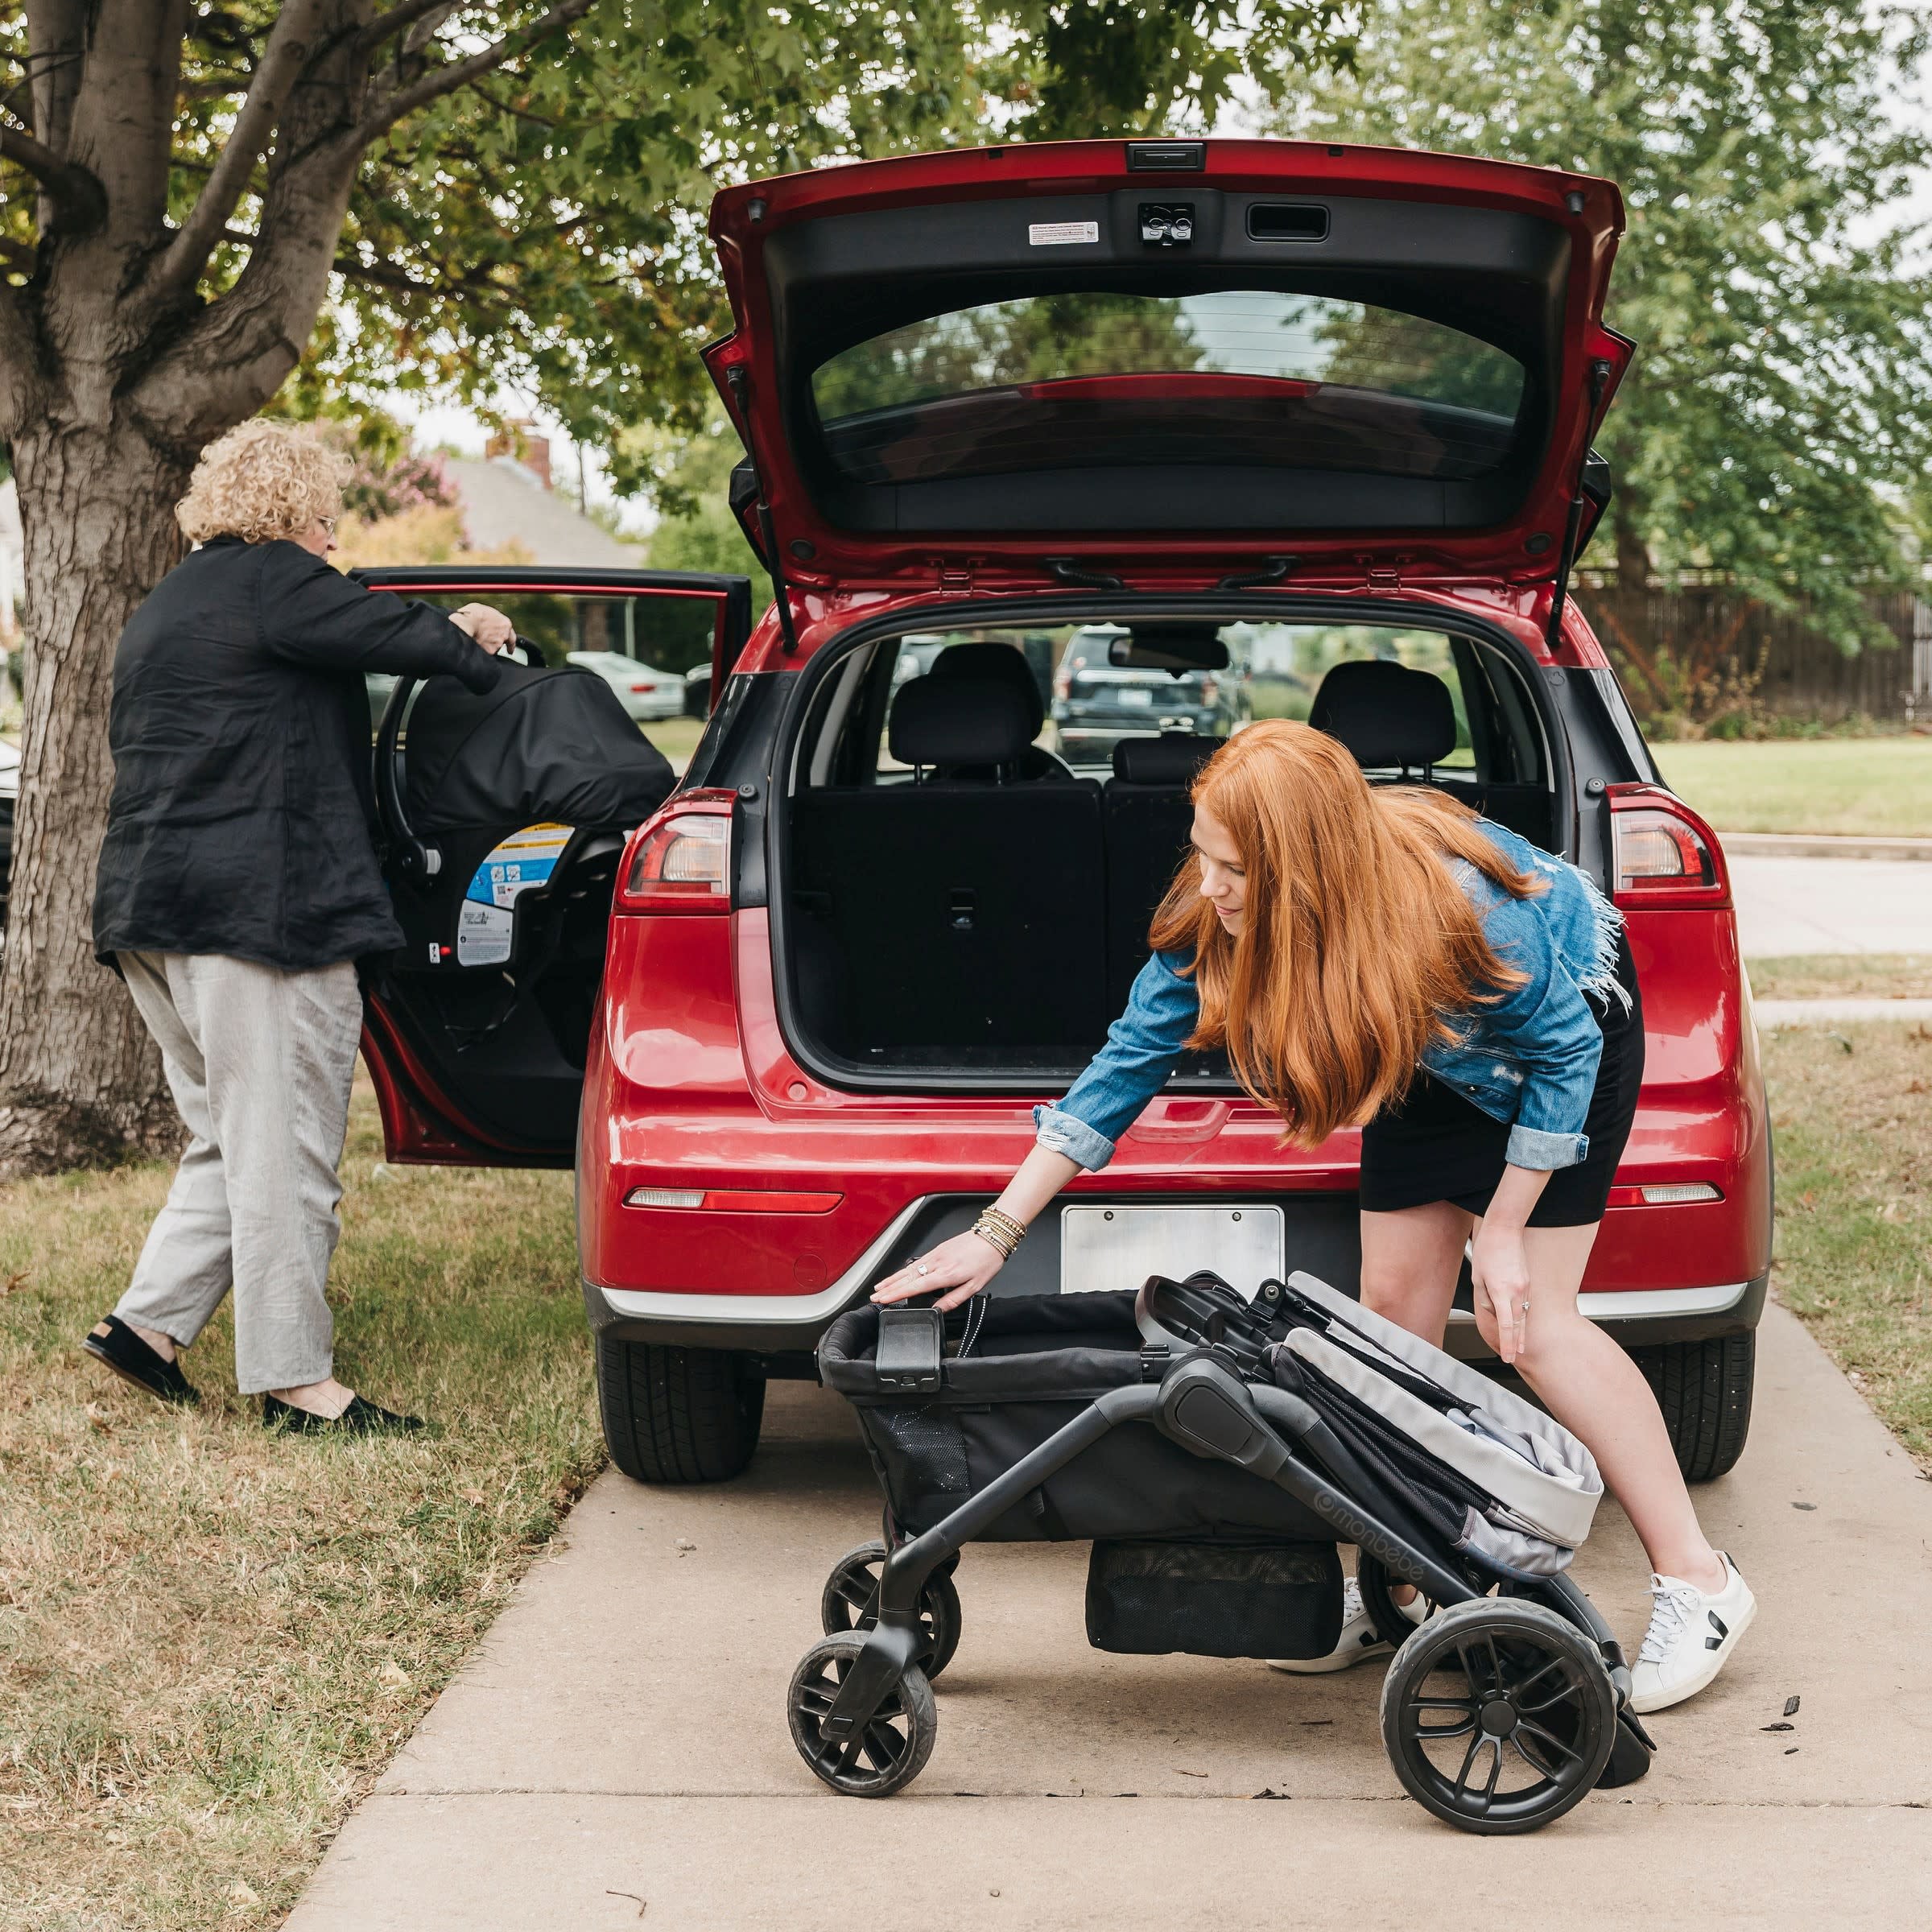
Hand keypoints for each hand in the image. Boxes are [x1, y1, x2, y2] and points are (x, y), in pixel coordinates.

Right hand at [449, 602, 513, 652]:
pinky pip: (487, 652)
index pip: (512, 635)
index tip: (510, 648)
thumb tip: (488, 622)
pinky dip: (483, 650)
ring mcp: (498, 644)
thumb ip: (491, 619)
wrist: (466, 623)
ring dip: (489, 645)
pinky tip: (476, 645)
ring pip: (495, 648)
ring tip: (478, 639)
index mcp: (505, 624)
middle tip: (500, 648)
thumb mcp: (486, 611)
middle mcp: (504, 635)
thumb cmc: (473, 614)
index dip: (511, 642)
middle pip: (505, 642)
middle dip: (503, 646)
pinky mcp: (491, 651)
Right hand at [872, 1230, 1009, 1310]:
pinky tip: (899, 1275)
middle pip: (907, 1278)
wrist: (993, 1236)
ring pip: (909, 1269)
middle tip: (874, 1297)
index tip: (883, 1300)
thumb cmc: (987, 1260)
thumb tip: (937, 1310)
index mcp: (946, 1274)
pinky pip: (916, 1262)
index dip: (897, 1294)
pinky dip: (903, 1270)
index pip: (915, 1287)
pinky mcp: (937, 1249)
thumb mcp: (975, 1287)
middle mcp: (937, 1263)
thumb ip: (953, 1300)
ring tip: (880, 1288)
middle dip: (888, 1288)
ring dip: (892, 1279)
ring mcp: (936, 1255)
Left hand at [1470, 1222, 1532, 1364]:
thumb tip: (1492, 1311)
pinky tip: (1520, 1324)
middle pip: (1519, 1324)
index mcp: (1501, 1291)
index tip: (1507, 1357)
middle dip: (1516, 1343)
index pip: (1506, 1326)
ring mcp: (1525, 1286)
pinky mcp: (1528, 1281)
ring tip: (1520, 1347)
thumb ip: (1485, 1298)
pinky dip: (1522, 1316)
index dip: (1507, 1343)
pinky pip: (1525, 1303)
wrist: (1504, 1229)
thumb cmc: (1488, 1249)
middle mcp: (1517, 1291)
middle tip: (1514, 1358)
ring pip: (1524, 1314)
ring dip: (1521, 1331)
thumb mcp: (1477, 1277)